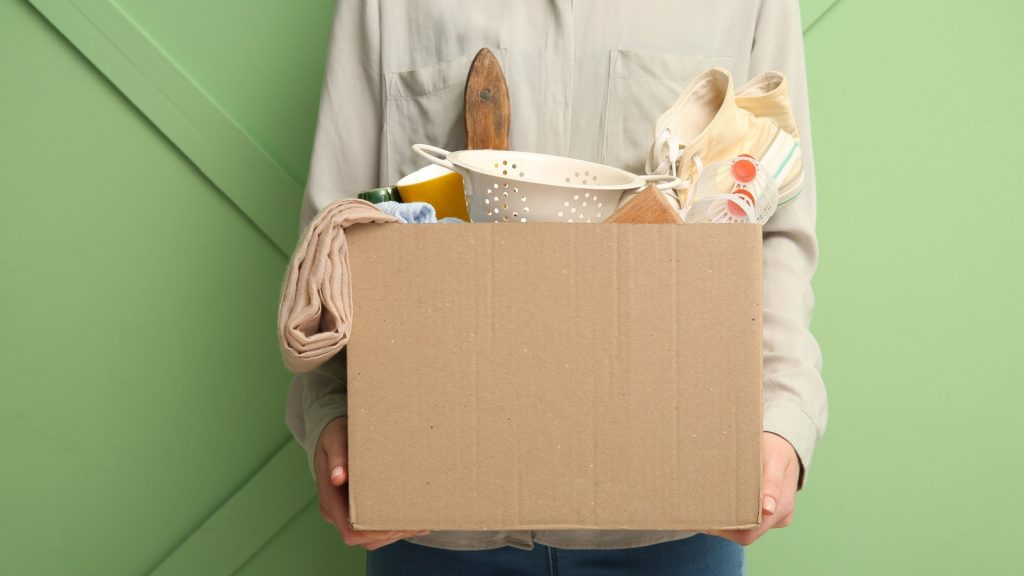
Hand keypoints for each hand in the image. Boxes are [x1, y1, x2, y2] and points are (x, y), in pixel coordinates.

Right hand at [314, 417, 428, 549]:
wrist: (332, 438)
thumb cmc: (335, 437)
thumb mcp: (335, 440)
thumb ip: (337, 457)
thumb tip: (337, 477)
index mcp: (329, 499)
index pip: (350, 530)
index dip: (373, 533)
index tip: (395, 525)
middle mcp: (336, 512)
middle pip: (363, 538)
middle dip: (389, 534)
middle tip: (415, 523)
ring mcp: (346, 513)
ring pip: (370, 537)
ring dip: (394, 533)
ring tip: (419, 524)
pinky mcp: (358, 510)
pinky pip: (374, 528)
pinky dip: (393, 527)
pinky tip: (415, 522)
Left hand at [706, 432, 799, 545]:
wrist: (785, 446)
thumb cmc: (777, 450)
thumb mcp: (775, 460)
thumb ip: (772, 483)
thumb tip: (768, 509)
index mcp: (782, 507)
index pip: (752, 531)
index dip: (728, 530)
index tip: (707, 522)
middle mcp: (779, 516)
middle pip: (746, 534)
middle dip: (723, 528)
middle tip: (699, 517)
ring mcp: (773, 516)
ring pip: (746, 529)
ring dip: (727, 523)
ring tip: (705, 512)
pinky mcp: (767, 512)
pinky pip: (748, 520)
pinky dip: (733, 516)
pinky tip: (717, 507)